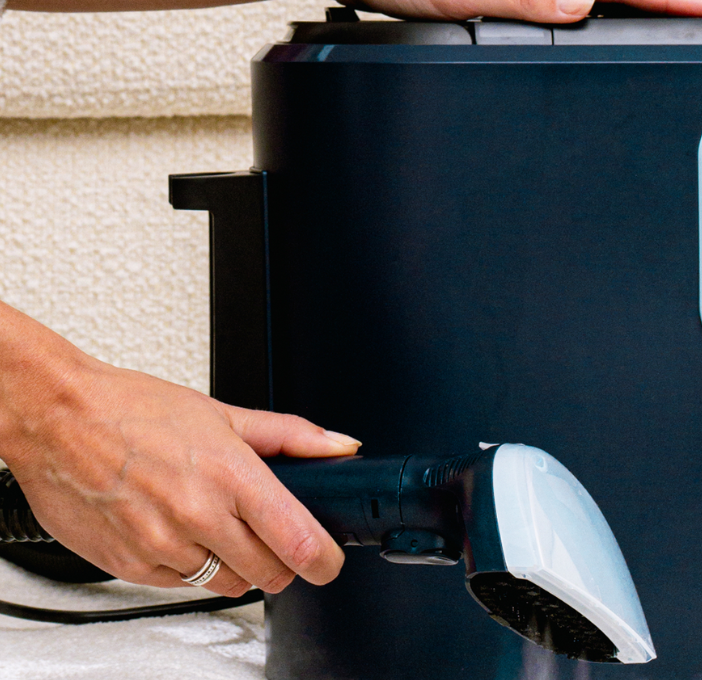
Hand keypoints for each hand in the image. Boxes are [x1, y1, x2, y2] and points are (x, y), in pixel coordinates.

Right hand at [0, 301, 357, 596]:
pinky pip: (182, 588)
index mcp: (231, 474)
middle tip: (276, 536)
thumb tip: (340, 446)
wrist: (63, 421)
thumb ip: (292, 436)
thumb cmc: (138, 411)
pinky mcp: (132, 567)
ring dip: (239, 566)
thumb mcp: (225, 414)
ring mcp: (164, 546)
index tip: (329, 559)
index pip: (297, 539)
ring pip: (228, 584)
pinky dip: (193, 568)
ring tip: (224, 527)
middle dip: (283, 560)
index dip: (324, 558)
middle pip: (270, 572)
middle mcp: (199, 515)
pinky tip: (184, 533)